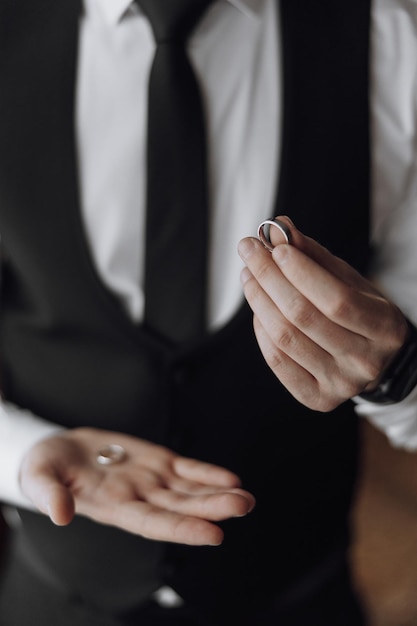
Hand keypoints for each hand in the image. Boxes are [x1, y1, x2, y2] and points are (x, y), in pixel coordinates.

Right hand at [19, 428, 255, 545]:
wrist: (62, 449)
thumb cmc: (48, 468)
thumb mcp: (40, 478)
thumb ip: (49, 495)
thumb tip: (58, 515)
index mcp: (114, 507)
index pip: (154, 523)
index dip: (183, 529)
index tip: (214, 535)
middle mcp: (140, 497)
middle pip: (181, 506)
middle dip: (212, 508)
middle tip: (243, 506)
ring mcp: (151, 479)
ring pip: (190, 489)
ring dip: (218, 493)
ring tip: (246, 498)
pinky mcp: (156, 460)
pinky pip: (187, 468)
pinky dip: (208, 473)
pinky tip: (229, 477)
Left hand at [238, 215, 408, 411]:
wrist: (376, 360)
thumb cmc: (361, 314)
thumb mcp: (350, 281)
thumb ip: (316, 257)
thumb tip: (278, 229)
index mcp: (384, 328)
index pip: (337, 300)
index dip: (302, 272)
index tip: (276, 247)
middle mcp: (364, 361)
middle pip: (303, 317)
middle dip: (269, 277)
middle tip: (249, 250)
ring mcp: (341, 384)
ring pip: (286, 338)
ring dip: (259, 300)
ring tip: (248, 274)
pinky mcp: (317, 398)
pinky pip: (277, 360)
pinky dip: (261, 330)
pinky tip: (257, 307)